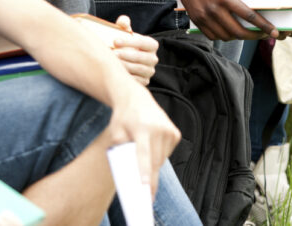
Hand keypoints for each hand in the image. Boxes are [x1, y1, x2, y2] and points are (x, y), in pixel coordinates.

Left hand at [106, 83, 181, 197]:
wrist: (136, 98)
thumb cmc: (123, 118)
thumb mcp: (115, 133)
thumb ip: (120, 151)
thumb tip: (129, 172)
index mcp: (142, 127)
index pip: (144, 154)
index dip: (144, 172)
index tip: (145, 187)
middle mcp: (159, 128)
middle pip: (154, 162)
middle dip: (148, 178)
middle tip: (144, 193)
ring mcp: (169, 130)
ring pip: (161, 160)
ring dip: (152, 165)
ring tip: (142, 155)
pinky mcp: (175, 133)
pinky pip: (167, 154)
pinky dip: (158, 156)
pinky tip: (150, 147)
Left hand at [112, 15, 158, 84]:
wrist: (125, 61)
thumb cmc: (124, 44)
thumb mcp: (125, 33)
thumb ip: (124, 25)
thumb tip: (123, 21)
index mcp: (152, 45)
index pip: (144, 42)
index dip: (130, 41)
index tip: (115, 41)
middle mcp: (153, 59)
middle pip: (142, 57)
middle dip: (126, 55)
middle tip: (113, 54)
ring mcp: (149, 71)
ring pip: (139, 70)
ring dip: (125, 66)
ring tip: (112, 63)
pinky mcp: (144, 82)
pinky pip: (136, 81)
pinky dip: (126, 77)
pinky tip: (116, 73)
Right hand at [172, 0, 284, 40]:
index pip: (248, 16)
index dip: (263, 26)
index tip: (273, 31)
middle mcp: (214, 9)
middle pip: (238, 31)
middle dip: (254, 36)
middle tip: (263, 35)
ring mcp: (204, 16)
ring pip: (226, 36)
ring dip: (239, 37)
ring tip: (248, 32)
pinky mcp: (196, 20)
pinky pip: (213, 36)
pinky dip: (224, 36)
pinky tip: (231, 31)